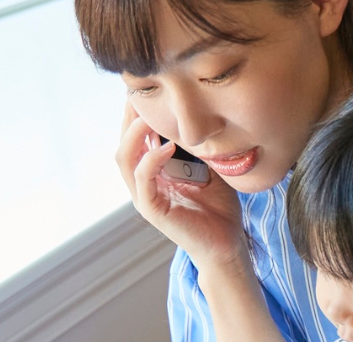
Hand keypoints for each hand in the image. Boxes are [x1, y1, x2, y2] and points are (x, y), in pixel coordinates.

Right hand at [115, 103, 248, 269]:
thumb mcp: (210, 165)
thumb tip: (203, 111)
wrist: (227, 243)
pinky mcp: (152, 210)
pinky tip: (166, 147)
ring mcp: (145, 196)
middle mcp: (144, 181)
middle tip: (141, 92)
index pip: (136, 136)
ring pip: (125, 159)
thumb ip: (200, 144)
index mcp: (154, 170)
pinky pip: (143, 181)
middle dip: (129, 116)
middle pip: (124, 142)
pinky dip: (151, 161)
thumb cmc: (220, 205)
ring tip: (147, 115)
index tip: (149, 86)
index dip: (137, 112)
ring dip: (134, 134)